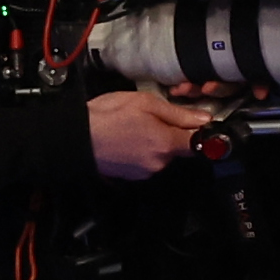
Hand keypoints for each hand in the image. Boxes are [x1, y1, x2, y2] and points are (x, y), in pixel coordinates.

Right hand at [85, 83, 230, 179]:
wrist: (76, 137)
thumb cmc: (107, 116)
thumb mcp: (145, 103)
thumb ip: (178, 113)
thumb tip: (203, 119)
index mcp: (166, 143)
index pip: (198, 143)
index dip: (199, 132)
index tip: (195, 124)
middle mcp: (159, 162)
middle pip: (178, 148)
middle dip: (169, 134)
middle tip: (150, 118)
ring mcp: (146, 172)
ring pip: (161, 155)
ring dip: (154, 143)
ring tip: (134, 129)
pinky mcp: (133, 177)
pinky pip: (147, 162)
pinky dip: (141, 152)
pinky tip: (126, 140)